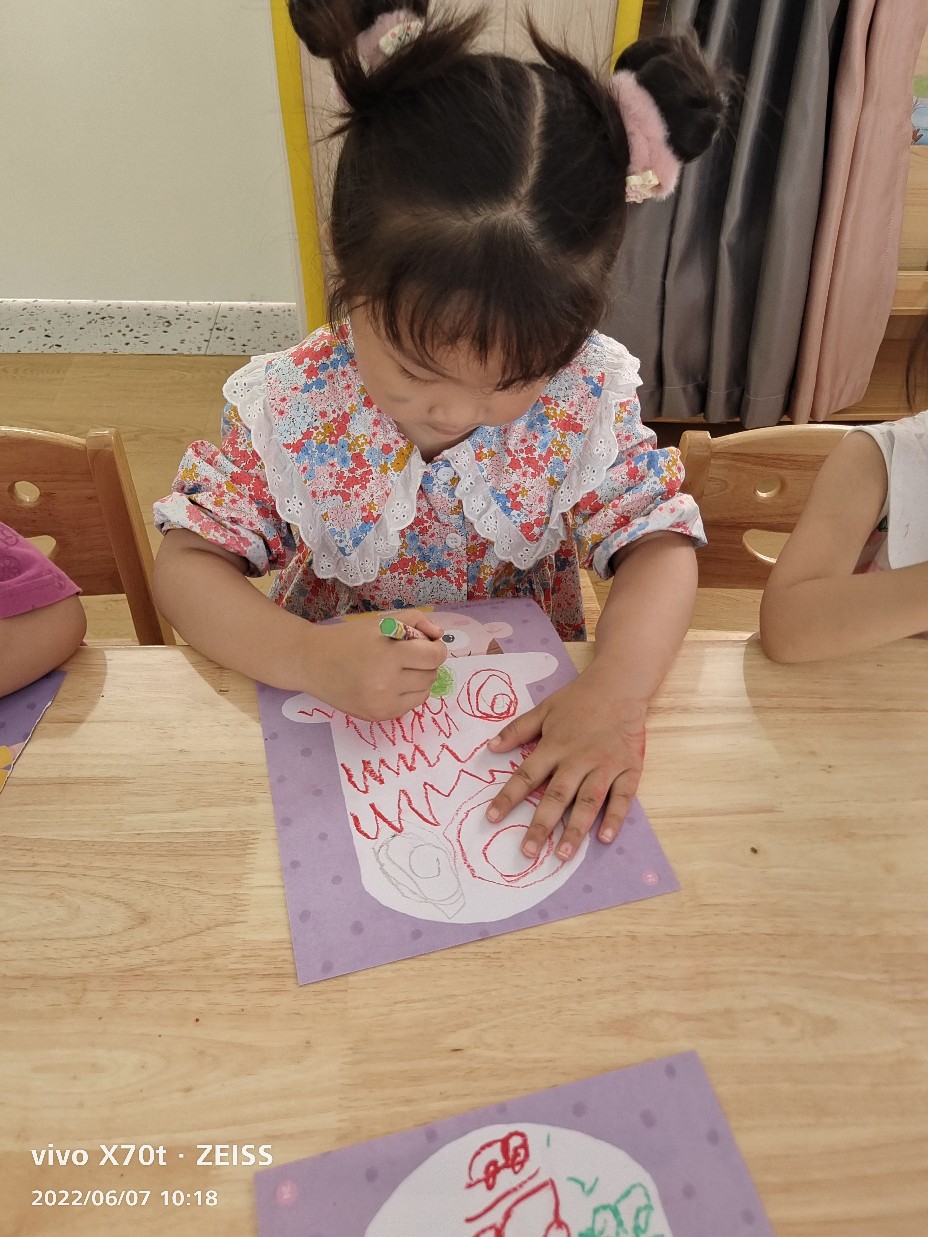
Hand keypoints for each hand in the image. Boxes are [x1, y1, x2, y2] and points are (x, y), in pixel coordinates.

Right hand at [304, 610, 447, 719]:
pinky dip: (407, 694)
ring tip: (399, 669)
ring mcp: (382, 704)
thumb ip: (416, 622)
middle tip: (408, 655)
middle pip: (431, 675)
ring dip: (419, 679)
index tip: (427, 644)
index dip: (436, 648)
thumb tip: (439, 635)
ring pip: (423, 693)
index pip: (434, 657)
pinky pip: (409, 705)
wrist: (312, 663)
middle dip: (426, 663)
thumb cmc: (349, 639)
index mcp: (388, 655)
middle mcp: (386, 683)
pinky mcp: (377, 716)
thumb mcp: (381, 622)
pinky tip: (390, 683)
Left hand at [484, 674, 646, 860]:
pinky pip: (623, 797)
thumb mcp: (544, 709)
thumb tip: (490, 748)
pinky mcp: (629, 768)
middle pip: (556, 796)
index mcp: (554, 746)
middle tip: (527, 852)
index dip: (507, 798)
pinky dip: (615, 817)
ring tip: (562, 855)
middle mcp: (578, 759)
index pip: (526, 776)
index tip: (492, 818)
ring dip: (575, 829)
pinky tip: (604, 838)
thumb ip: (517, 730)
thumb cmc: (579, 699)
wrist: (620, 685)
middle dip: (541, 825)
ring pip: (588, 802)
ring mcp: (605, 765)